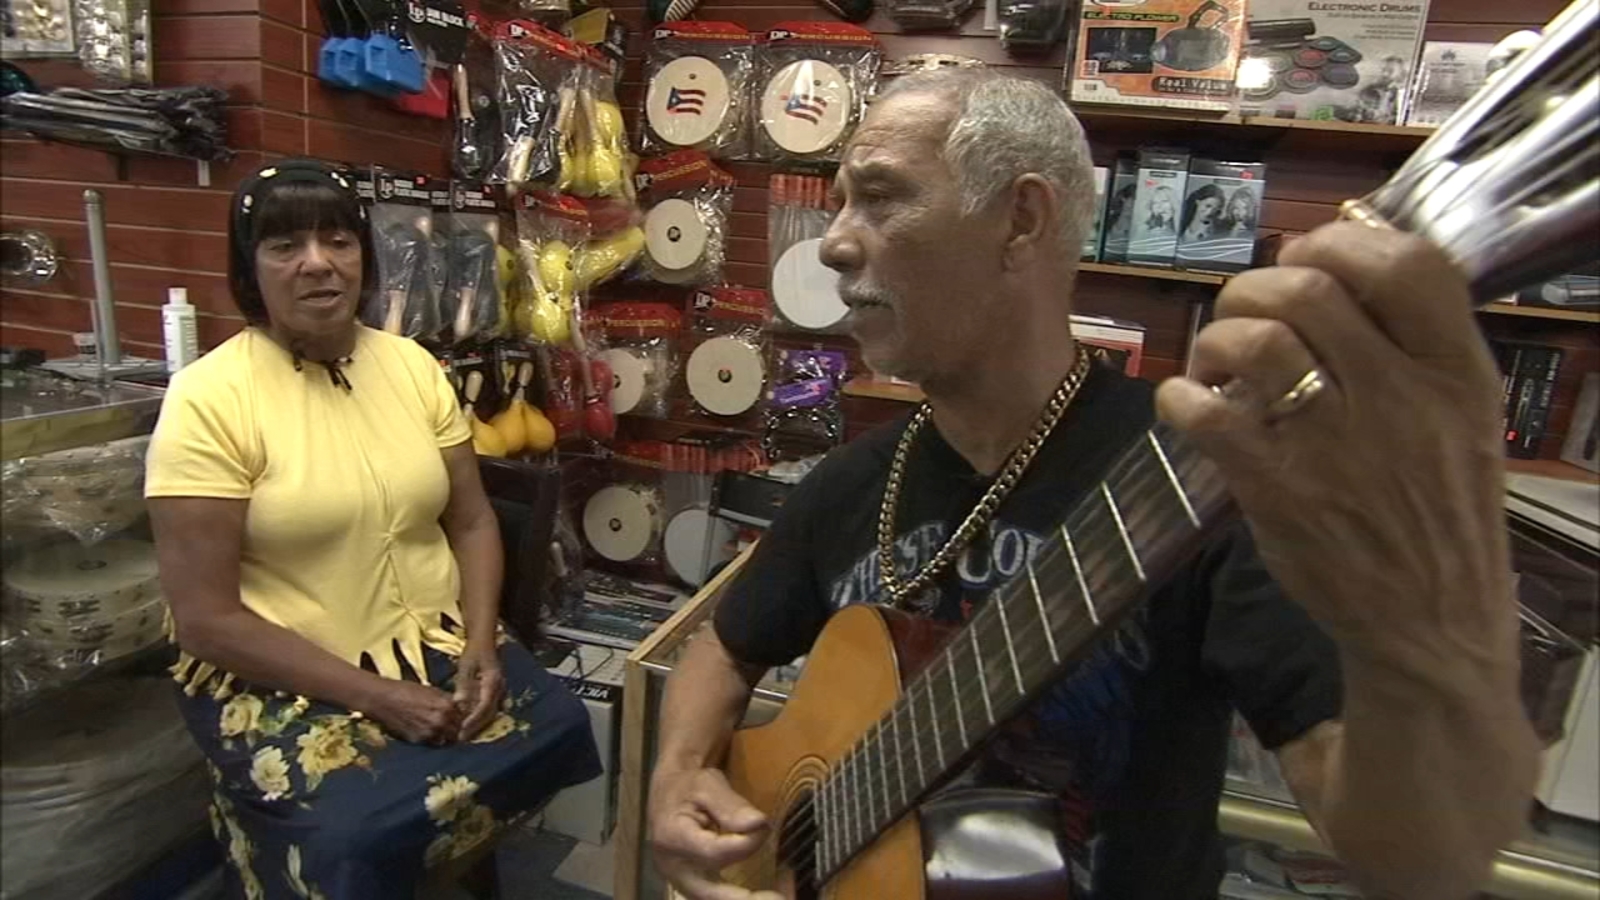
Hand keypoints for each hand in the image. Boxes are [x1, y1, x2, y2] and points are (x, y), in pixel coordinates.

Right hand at [364, 678, 463, 744]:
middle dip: (454, 729)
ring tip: (437, 730)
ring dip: (444, 736)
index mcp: (447, 706)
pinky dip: (431, 739)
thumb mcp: (431, 690)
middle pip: (457, 731)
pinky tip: (424, 731)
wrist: (383, 699)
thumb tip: (457, 706)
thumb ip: (446, 700)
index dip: (461, 718)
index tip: (458, 718)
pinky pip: (431, 742)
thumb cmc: (406, 690)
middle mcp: (441, 721)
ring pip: (445, 739)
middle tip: (450, 726)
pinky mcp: (418, 740)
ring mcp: (430, 732)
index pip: (463, 717)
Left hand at [452, 640, 505, 740]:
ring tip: (463, 734)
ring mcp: (499, 691)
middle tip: (461, 738)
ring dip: (477, 724)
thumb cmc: (474, 652)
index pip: (484, 706)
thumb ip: (463, 685)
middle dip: (475, 727)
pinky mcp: (495, 692)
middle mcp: (500, 689)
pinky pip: (488, 708)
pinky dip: (478, 716)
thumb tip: (459, 703)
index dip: (473, 720)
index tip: (462, 730)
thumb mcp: (466, 667)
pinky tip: (467, 722)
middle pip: (489, 713)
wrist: (484, 641)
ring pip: (490, 712)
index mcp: (493, 682)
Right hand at [649, 767, 781, 899]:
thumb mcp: (708, 784)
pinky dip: (738, 898)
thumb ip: (731, 806)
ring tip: (777, 899)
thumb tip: (759, 824)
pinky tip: (763, 896)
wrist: (667, 794)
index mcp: (673, 839)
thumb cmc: (689, 786)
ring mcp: (681, 880)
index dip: (745, 844)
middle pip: (709, 894)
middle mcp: (674, 867)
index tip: (765, 827)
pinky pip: (714, 898)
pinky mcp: (692, 885)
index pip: (715, 853)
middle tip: (778, 899)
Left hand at [1156, 223, 1515, 680]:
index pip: (1407, 263)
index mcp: (1456, 372)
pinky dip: (1181, 397)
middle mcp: (1401, 396)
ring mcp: (1336, 442)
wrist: (1431, 621)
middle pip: (1308, 289)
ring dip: (1215, 339)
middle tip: (1241, 316)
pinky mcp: (1277, 488)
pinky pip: (1206, 413)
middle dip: (1253, 289)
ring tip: (1215, 364)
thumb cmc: (1436, 508)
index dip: (1339, 240)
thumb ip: (1411, 341)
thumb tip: (1331, 250)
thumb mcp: (1459, 417)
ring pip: (1254, 341)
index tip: (1304, 256)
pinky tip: (1188, 406)